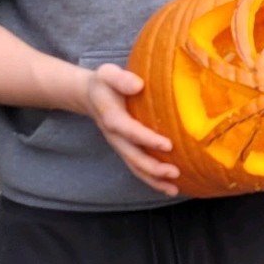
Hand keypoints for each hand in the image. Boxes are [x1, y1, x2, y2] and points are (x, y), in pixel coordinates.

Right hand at [74, 62, 180, 195]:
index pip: (129, 130)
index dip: (147, 139)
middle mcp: (115, 136)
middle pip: (132, 156)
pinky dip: (152, 180)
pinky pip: (138, 168)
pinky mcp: (126, 150)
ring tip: (173, 190)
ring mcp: (120, 146)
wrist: (90, 96)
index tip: (167, 145)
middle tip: (174, 173)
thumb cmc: (105, 83)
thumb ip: (121, 79)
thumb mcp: (108, 74)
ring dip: (154, 180)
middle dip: (152, 167)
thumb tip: (138, 85)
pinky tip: (170, 188)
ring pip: (135, 167)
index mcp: (112, 117)